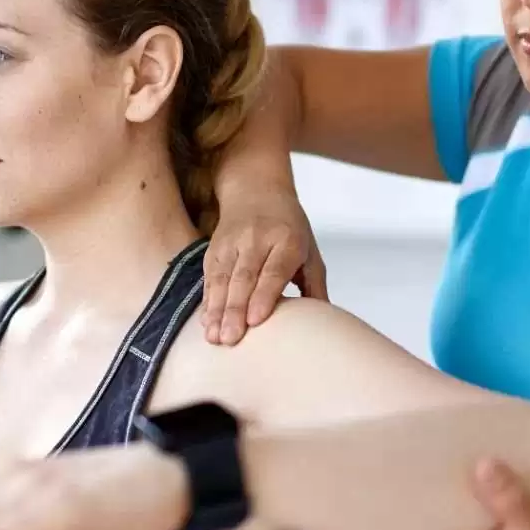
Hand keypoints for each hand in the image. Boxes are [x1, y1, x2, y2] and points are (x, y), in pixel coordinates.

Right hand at [202, 180, 327, 344]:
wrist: (257, 190)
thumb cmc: (289, 228)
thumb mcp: (310, 251)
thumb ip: (315, 286)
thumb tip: (322, 324)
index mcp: (286, 240)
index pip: (273, 271)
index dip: (263, 296)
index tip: (255, 321)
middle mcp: (256, 240)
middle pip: (244, 278)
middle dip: (235, 310)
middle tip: (231, 339)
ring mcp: (231, 244)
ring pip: (222, 280)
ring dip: (217, 310)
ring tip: (214, 337)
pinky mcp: (214, 249)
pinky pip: (209, 278)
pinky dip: (207, 301)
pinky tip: (206, 322)